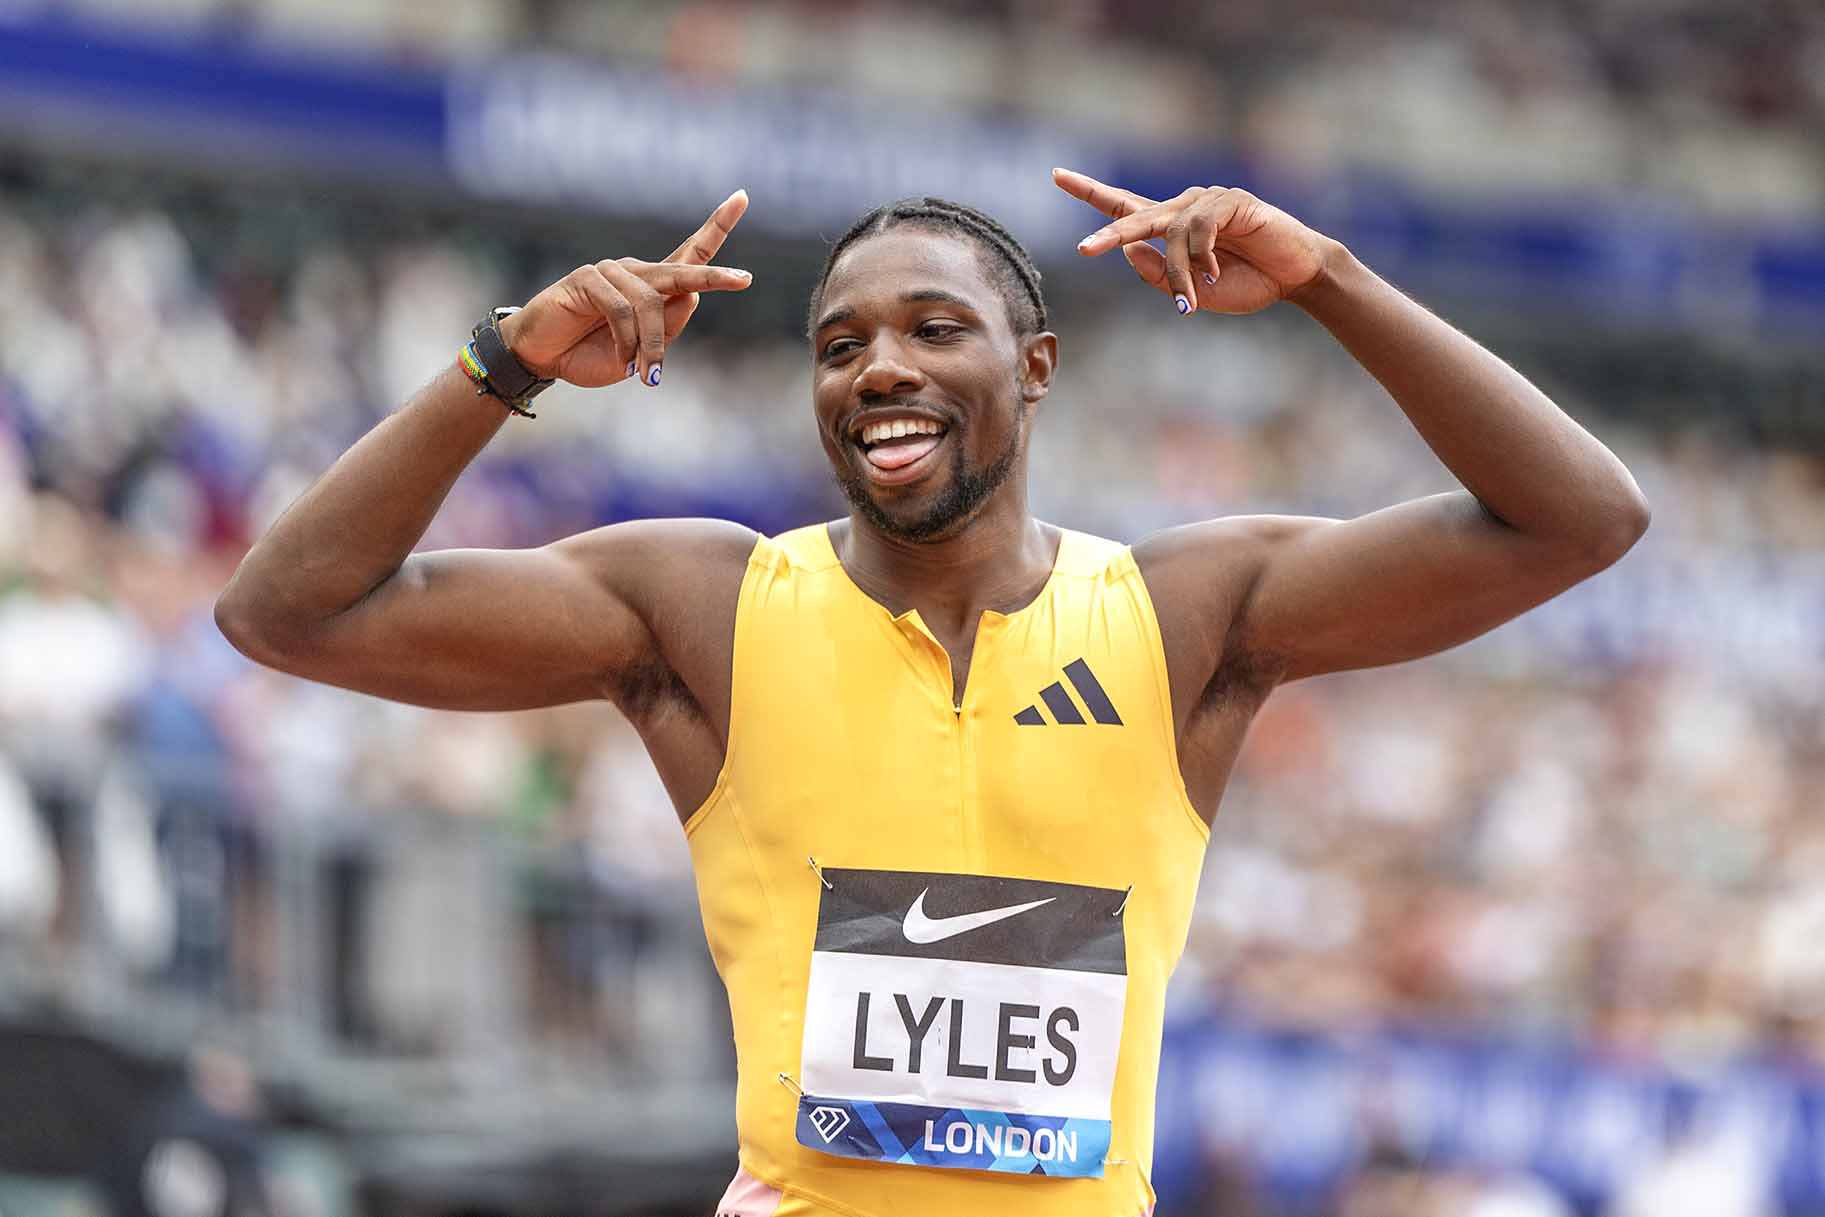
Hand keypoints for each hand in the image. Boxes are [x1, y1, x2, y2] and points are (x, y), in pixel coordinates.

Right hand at [500, 190, 752, 388]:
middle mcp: (637, 273)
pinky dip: (626, 339)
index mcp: (654, 288)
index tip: (742, 197)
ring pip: (651, 304)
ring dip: (650, 344)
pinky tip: (622, 358)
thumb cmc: (591, 354)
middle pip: (683, 271)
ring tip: (645, 374)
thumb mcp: (640, 352)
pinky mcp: (588, 277)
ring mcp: (612, 272)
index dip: (717, 227)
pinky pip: (621, 308)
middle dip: (715, 277)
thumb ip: (667, 327)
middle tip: (744, 280)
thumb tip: (693, 295)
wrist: (543, 358)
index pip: (691, 253)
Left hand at [1053, 169, 1331, 315]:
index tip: (1057, 175)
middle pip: (1133, 216)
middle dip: (1109, 234)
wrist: (1294, 278)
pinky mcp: (1230, 202)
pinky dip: (1202, 257)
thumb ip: (1159, 276)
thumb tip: (1128, 251)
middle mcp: (1183, 209)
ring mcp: (1206, 202)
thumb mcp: (1194, 292)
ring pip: (1171, 235)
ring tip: (1194, 298)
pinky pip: (1199, 229)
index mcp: (1170, 229)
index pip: (1123, 206)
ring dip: (1179, 272)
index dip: (1089, 191)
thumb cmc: (1247, 283)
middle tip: (1084, 250)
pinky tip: (1216, 272)